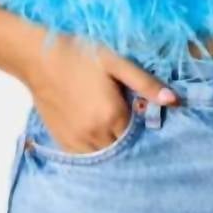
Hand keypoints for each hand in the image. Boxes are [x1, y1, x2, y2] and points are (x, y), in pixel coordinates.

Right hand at [23, 35, 176, 154]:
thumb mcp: (116, 62)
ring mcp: (77, 141)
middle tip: (127, 124)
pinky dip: (94, 152)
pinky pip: (85, 157)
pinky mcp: (63, 142)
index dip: (142, 128)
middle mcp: (96, 134)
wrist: (37, 58)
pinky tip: (96, 138)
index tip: (142, 118)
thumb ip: (145, 83)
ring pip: (104, 157)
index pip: (138, 135)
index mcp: (112, 116)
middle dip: (128, 140)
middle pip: (122, 149)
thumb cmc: (80, 54)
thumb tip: (174, 101)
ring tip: (112, 132)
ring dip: (111, 148)